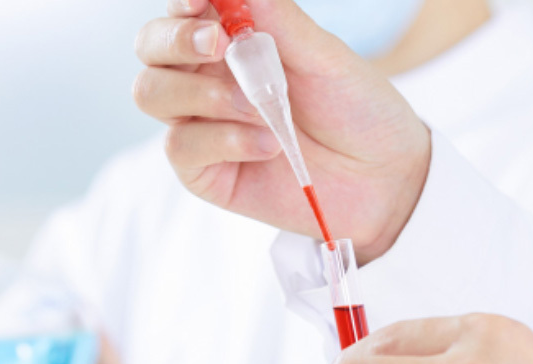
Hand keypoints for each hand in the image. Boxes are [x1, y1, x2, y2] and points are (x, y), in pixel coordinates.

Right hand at [134, 0, 430, 262]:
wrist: (382, 178)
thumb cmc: (356, 110)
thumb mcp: (323, 56)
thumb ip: (278, 19)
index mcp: (232, 41)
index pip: (184, 11)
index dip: (182, 4)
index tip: (199, 0)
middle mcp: (207, 79)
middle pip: (150, 49)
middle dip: (174, 40)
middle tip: (217, 45)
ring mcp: (201, 125)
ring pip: (151, 93)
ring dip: (202, 95)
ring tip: (259, 109)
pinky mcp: (203, 171)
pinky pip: (181, 146)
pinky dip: (224, 140)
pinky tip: (266, 146)